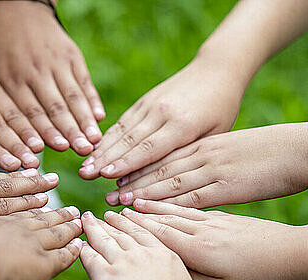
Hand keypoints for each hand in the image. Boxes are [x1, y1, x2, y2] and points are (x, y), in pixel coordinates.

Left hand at [0, 1, 104, 155]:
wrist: (14, 5)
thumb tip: (3, 138)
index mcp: (10, 78)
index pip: (28, 111)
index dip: (43, 132)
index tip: (55, 150)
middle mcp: (34, 71)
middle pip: (54, 107)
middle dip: (69, 132)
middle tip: (81, 152)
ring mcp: (55, 62)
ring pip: (71, 95)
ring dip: (84, 120)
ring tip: (94, 141)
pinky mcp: (71, 54)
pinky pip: (83, 80)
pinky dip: (92, 99)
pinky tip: (100, 117)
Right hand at [0, 208, 82, 279]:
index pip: (15, 215)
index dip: (29, 210)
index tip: (38, 204)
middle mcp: (14, 228)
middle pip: (39, 218)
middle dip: (55, 213)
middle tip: (68, 209)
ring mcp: (31, 243)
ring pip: (55, 231)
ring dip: (68, 225)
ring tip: (78, 219)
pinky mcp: (44, 262)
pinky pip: (64, 254)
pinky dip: (73, 248)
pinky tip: (79, 244)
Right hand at [79, 55, 245, 179]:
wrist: (217, 69)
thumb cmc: (222, 109)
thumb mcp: (216, 134)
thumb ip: (190, 154)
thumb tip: (166, 182)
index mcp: (183, 124)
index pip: (150, 148)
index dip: (126, 163)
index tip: (106, 175)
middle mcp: (162, 112)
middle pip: (129, 141)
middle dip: (105, 159)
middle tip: (85, 175)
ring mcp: (150, 104)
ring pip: (121, 131)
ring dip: (101, 150)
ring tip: (84, 166)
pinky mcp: (144, 100)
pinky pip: (123, 121)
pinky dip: (107, 137)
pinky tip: (95, 150)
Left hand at [80, 211, 197, 279]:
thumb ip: (169, 278)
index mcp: (164, 255)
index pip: (143, 233)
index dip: (131, 223)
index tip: (125, 216)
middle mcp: (142, 253)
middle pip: (122, 232)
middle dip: (111, 222)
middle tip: (103, 216)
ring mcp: (122, 262)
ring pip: (104, 240)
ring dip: (94, 228)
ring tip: (87, 220)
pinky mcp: (105, 275)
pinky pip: (90, 257)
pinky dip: (84, 249)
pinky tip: (79, 245)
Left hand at [107, 124, 307, 206]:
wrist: (301, 148)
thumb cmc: (269, 152)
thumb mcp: (230, 149)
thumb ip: (206, 160)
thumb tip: (188, 177)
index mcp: (201, 143)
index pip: (161, 153)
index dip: (134, 164)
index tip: (112, 174)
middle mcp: (201, 153)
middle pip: (157, 166)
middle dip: (128, 178)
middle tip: (104, 191)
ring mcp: (212, 168)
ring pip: (168, 180)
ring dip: (140, 192)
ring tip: (117, 200)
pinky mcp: (226, 186)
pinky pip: (190, 196)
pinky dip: (166, 203)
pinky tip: (149, 211)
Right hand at [123, 200, 307, 279]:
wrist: (295, 254)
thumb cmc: (260, 278)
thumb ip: (191, 278)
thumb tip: (165, 270)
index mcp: (198, 248)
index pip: (157, 234)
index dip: (133, 227)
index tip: (113, 220)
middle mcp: (202, 228)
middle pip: (162, 217)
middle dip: (136, 212)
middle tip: (114, 205)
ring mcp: (213, 219)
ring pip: (175, 208)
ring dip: (152, 203)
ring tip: (133, 198)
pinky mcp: (224, 216)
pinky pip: (190, 206)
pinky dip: (173, 202)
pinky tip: (166, 201)